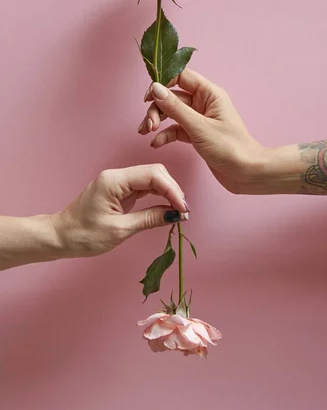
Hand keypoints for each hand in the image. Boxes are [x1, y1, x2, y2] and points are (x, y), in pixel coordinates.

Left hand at [52, 165, 188, 257]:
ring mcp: (118, 182)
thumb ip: (150, 219)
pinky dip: (157, 196)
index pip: (153, 175)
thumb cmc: (84, 235)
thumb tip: (175, 215)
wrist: (60, 237)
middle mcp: (117, 176)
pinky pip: (144, 188)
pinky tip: (166, 208)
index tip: (183, 209)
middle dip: (172, 190)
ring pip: (151, 179)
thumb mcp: (120, 230)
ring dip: (167, 192)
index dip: (172, 190)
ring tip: (178, 211)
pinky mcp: (119, 191)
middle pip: (155, 173)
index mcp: (114, 180)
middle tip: (183, 212)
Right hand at [139, 69, 265, 193]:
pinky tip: (156, 143)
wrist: (246, 173)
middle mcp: (204, 103)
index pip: (181, 77)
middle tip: (149, 124)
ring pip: (171, 113)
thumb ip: (175, 108)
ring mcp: (199, 119)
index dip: (162, 83)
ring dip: (157, 121)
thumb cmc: (230, 148)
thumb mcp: (199, 127)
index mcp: (209, 93)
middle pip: (172, 96)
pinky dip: (165, 135)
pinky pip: (175, 129)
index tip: (148, 97)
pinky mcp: (196, 134)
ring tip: (147, 132)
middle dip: (157, 108)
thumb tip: (155, 89)